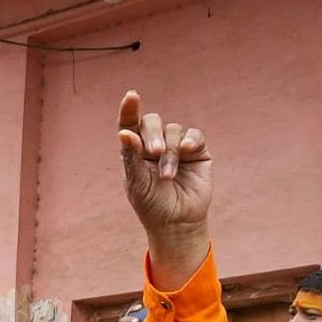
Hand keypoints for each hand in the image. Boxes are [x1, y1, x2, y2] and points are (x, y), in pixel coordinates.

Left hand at [115, 92, 213, 290]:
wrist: (177, 224)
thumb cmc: (152, 206)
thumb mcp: (137, 182)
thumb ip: (131, 157)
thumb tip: (124, 132)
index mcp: (135, 150)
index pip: (129, 124)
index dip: (129, 109)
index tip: (131, 96)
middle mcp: (155, 144)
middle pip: (152, 122)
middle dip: (152, 133)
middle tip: (153, 152)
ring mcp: (177, 146)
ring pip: (173, 130)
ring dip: (170, 152)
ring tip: (168, 176)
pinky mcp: (197, 151)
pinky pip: (194, 134)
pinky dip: (190, 140)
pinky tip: (188, 150)